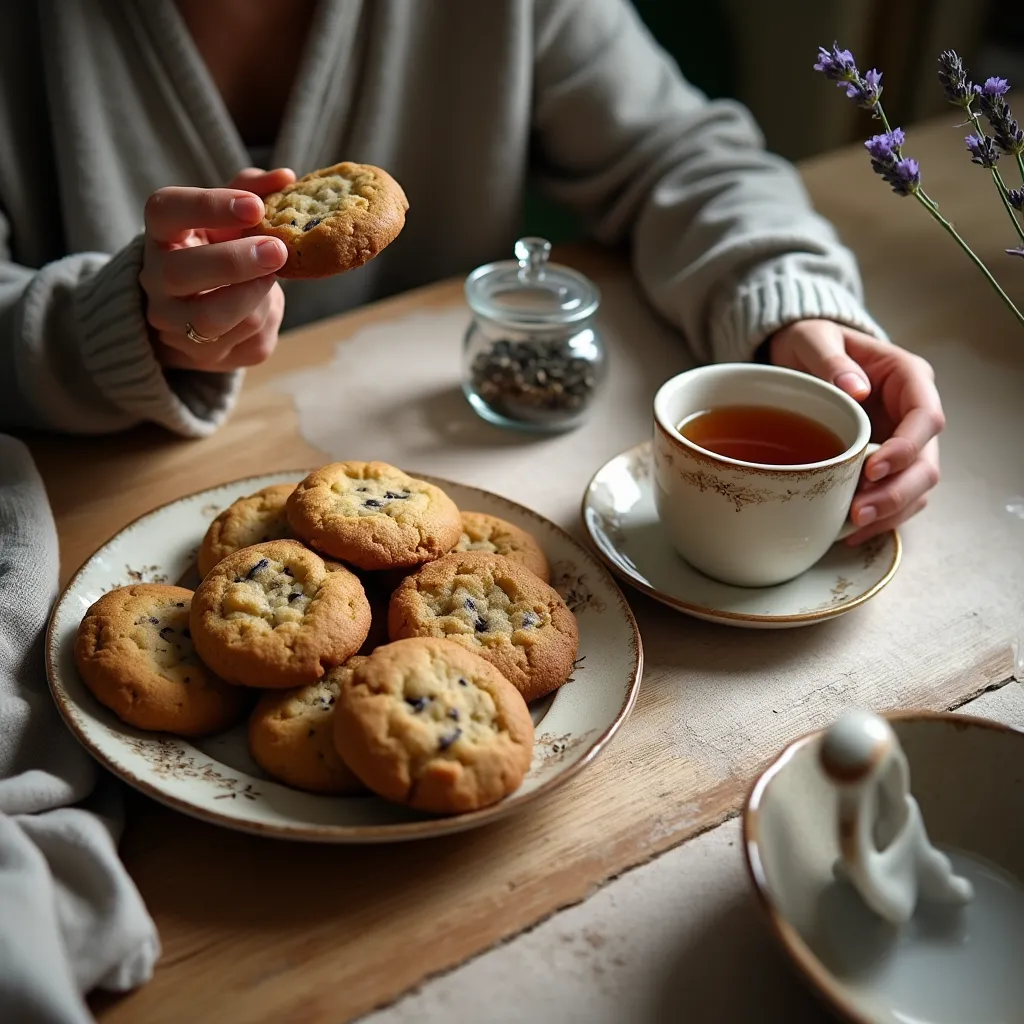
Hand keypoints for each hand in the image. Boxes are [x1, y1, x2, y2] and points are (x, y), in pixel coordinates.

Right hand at [140, 167, 294, 371]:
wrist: (201, 312)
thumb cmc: (218, 251)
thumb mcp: (228, 220)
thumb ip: (252, 192)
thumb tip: (285, 177)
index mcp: (159, 235)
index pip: (166, 211)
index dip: (209, 206)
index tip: (254, 207)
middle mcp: (156, 282)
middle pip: (185, 272)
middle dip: (235, 261)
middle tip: (277, 250)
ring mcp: (175, 325)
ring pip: (216, 316)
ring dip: (257, 294)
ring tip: (274, 276)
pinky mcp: (207, 356)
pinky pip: (248, 339)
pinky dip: (268, 317)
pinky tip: (266, 303)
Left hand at [768, 319, 944, 543]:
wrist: (802, 357)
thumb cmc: (812, 343)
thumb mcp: (813, 339)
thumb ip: (830, 360)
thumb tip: (855, 389)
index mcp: (908, 378)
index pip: (926, 417)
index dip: (906, 447)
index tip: (874, 468)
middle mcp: (913, 413)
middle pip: (927, 461)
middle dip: (898, 492)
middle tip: (860, 512)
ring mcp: (902, 441)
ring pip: (916, 486)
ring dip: (891, 511)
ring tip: (854, 527)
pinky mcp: (885, 463)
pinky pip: (894, 496)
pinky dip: (879, 517)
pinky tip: (850, 532)